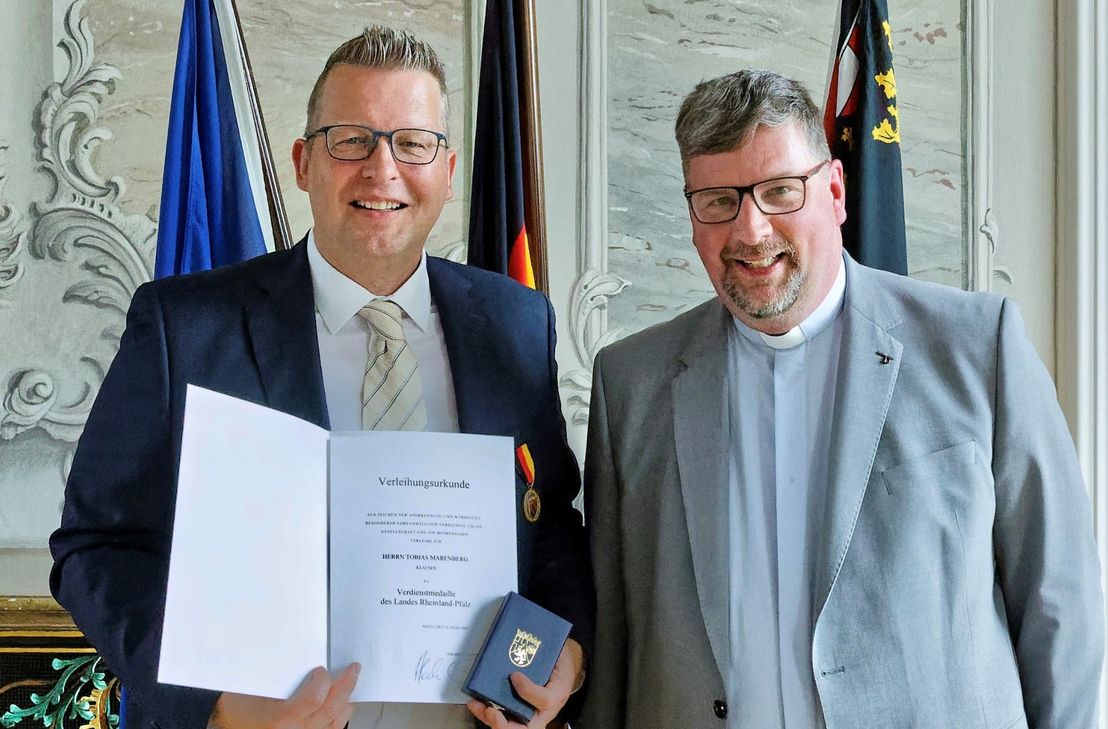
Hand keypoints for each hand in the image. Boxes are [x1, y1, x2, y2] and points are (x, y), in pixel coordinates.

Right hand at [208, 663, 359, 728]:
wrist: (228, 720)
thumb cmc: (239, 703)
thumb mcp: (257, 682)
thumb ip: (283, 672)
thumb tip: (304, 655)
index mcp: (279, 718)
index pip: (314, 700)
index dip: (323, 682)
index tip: (322, 669)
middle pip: (329, 711)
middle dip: (346, 687)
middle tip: (352, 670)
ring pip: (333, 723)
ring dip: (346, 702)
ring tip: (351, 685)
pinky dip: (339, 718)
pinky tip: (343, 706)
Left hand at [467, 639, 583, 728]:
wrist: (564, 667)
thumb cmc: (560, 661)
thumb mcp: (562, 656)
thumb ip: (548, 653)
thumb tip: (527, 640)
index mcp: (556, 695)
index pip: (544, 701)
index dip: (529, 691)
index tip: (515, 676)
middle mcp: (542, 711)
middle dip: (505, 725)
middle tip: (491, 712)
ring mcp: (530, 713)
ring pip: (511, 727)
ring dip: (491, 719)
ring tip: (476, 705)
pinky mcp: (518, 710)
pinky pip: (503, 718)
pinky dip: (487, 713)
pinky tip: (476, 703)